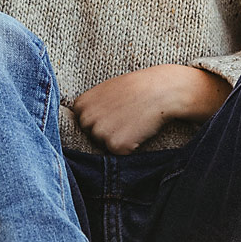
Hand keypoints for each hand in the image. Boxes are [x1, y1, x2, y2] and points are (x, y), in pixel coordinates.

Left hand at [72, 64, 230, 154]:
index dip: (101, 120)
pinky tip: (138, 130)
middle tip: (125, 117)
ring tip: (132, 121)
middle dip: (107, 132)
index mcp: (80, 105)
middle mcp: (85, 119)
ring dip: (118, 139)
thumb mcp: (105, 91)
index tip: (115, 111)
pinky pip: (120, 153)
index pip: (84, 123)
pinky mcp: (115, 146)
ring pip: (105, 146)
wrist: (160, 90)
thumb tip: (84, 121)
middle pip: (92, 136)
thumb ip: (92, 106)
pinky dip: (130, 146)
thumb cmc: (136, 88)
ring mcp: (99, 133)